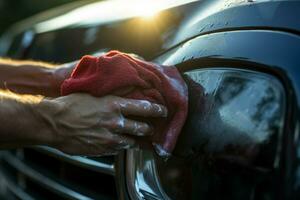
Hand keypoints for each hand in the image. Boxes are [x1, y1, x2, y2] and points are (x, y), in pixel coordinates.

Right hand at [39, 94, 166, 155]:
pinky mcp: (103, 149)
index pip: (144, 107)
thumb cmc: (71, 105)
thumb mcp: (93, 94)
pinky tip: (121, 143)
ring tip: (140, 139)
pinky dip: (122, 146)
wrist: (54, 123)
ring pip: (133, 141)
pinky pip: (119, 149)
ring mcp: (110, 138)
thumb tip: (124, 95)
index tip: (163, 111)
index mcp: (114, 105)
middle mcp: (115, 122)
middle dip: (149, 128)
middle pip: (142, 128)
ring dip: (138, 140)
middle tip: (151, 128)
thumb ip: (111, 97)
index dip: (156, 110)